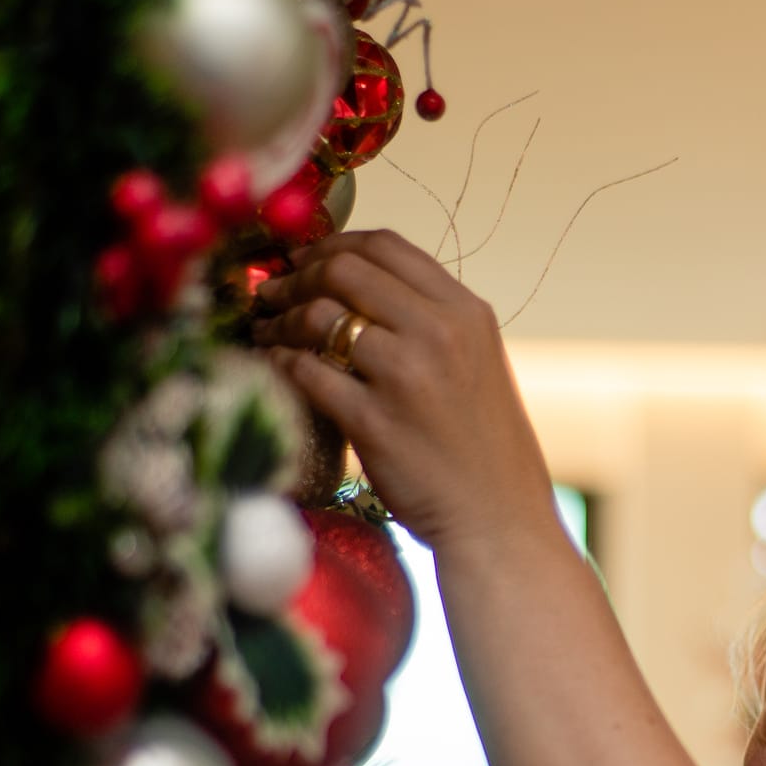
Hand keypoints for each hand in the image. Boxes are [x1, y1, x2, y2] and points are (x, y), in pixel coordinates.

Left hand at [251, 230, 558, 557]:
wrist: (500, 521)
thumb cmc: (484, 449)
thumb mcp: (476, 365)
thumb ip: (430, 323)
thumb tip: (356, 289)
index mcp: (466, 312)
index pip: (386, 245)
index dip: (332, 244)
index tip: (305, 261)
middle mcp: (439, 333)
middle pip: (344, 270)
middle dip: (297, 277)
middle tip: (273, 293)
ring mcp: (406, 375)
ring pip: (318, 316)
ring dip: (280, 319)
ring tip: (266, 330)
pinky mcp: (374, 421)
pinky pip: (307, 372)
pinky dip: (281, 363)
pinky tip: (274, 367)